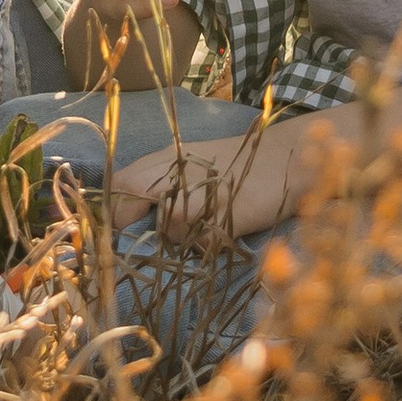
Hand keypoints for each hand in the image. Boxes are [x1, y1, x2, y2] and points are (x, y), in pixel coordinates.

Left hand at [111, 117, 304, 239]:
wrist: (288, 158)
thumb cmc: (239, 163)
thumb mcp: (194, 161)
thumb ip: (162, 179)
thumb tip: (127, 212)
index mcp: (168, 155)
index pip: (122, 181)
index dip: (114, 207)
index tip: (114, 226)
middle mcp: (179, 171)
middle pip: (134, 197)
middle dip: (132, 220)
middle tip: (144, 232)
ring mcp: (201, 194)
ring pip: (170, 230)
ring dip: (183, 236)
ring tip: (207, 221)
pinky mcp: (225, 216)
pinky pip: (202, 245)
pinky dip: (209, 244)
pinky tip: (226, 226)